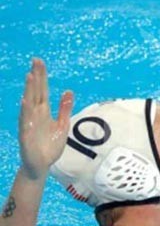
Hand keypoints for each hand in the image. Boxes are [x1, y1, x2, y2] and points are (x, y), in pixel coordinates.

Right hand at [19, 58, 73, 180]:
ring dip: (29, 90)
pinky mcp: (27, 134)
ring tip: (30, 76)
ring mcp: (30, 123)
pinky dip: (25, 111)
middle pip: (36, 92)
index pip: (43, 90)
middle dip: (36, 77)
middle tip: (36, 61)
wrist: (41, 165)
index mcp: (44, 112)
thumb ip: (64, 108)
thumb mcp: (62, 125)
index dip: (42, 76)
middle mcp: (35, 115)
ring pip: (29, 103)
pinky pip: (26, 121)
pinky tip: (25, 101)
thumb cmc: (50, 145)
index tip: (39, 61)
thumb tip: (68, 91)